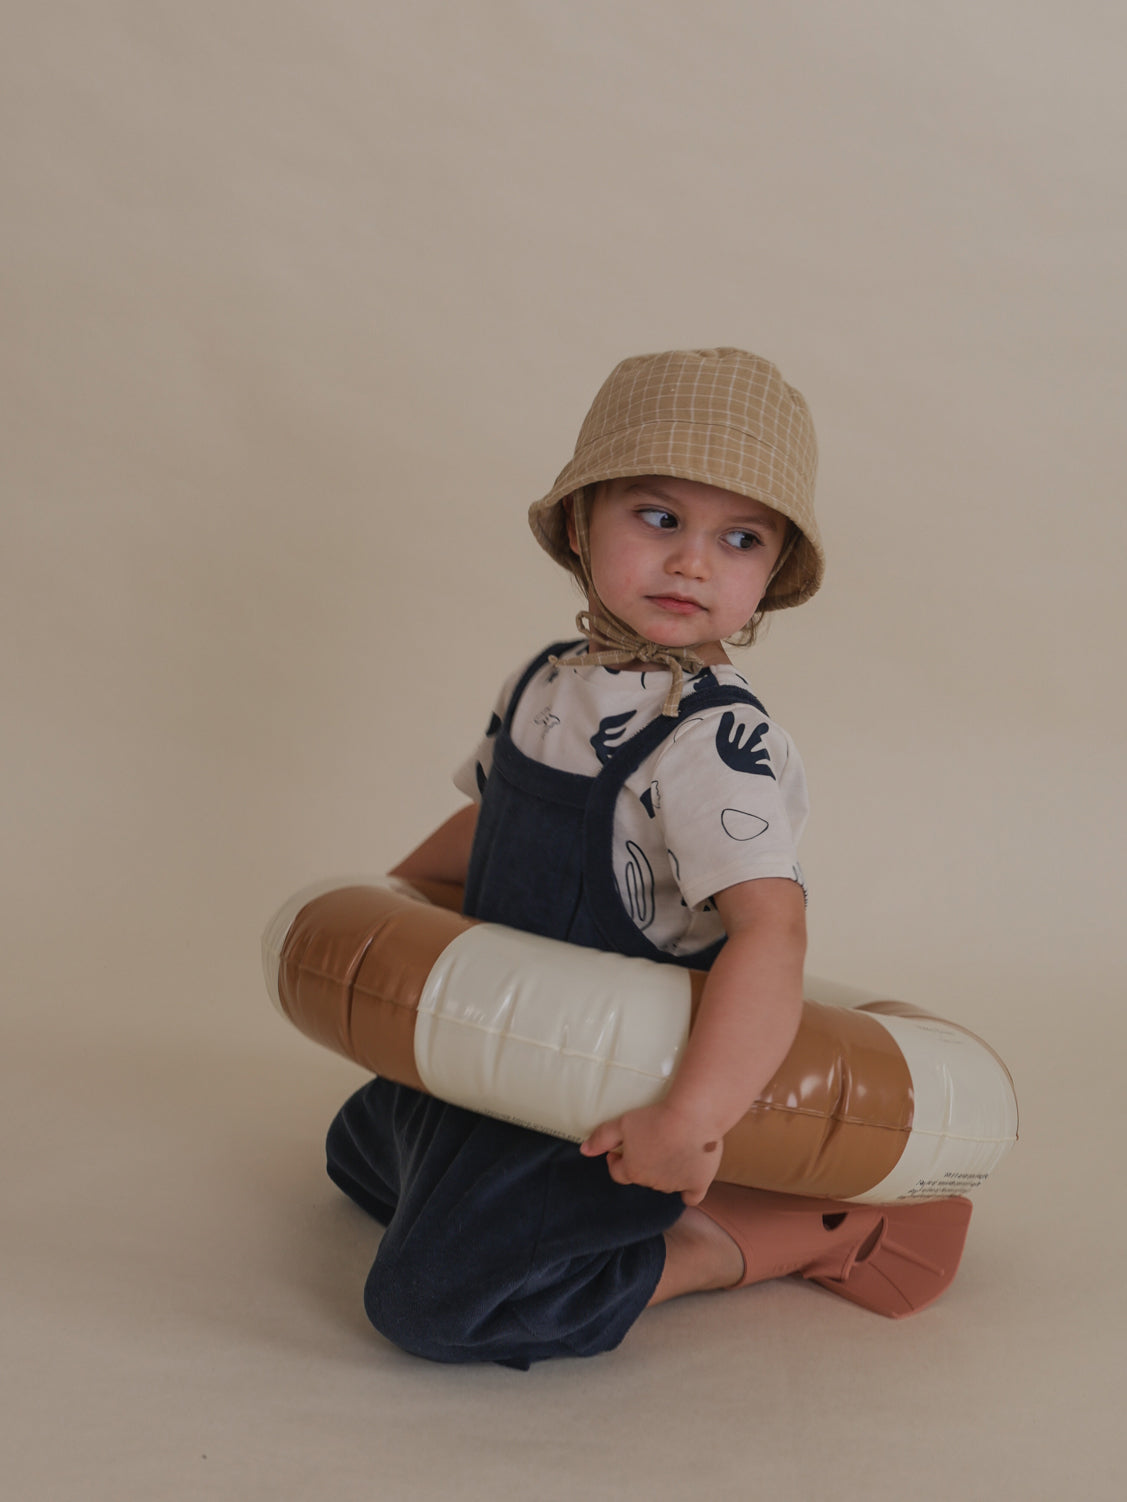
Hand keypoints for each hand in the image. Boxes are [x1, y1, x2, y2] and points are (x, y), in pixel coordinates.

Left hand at [580, 1100, 722, 1205]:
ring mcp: (677, 1185)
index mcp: (633, 1170)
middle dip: (642, 1164)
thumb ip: (602, 1138)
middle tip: (649, 1142)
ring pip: (666, 1184)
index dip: (616, 1160)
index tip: (619, 1149)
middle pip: (643, 1177)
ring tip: (671, 1149)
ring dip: (664, 1172)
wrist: (692, 1116)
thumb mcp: (622, 1123)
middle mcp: (653, 1182)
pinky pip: (691, 1196)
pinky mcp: (698, 1183)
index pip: (618, 1173)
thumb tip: (584, 1150)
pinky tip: (688, 1181)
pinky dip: (688, 1192)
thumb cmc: (655, 1118)